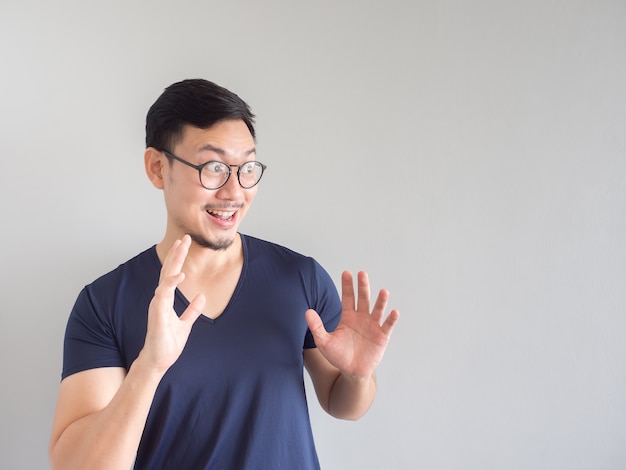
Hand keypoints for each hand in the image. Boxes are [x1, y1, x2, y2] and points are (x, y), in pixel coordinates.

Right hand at [140, 235, 205, 374]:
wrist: (158, 361)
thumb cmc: (168, 343)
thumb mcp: (185, 324)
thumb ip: (192, 310)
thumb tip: (201, 297)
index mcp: (166, 299)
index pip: (171, 274)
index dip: (177, 259)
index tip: (184, 244)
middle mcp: (160, 298)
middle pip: (168, 271)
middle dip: (176, 253)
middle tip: (184, 237)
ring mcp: (158, 304)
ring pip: (165, 277)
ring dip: (173, 262)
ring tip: (181, 247)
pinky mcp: (157, 313)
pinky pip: (163, 294)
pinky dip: (171, 283)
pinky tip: (180, 274)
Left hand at [305, 271, 398, 379]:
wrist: (352, 372)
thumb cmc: (338, 356)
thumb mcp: (324, 342)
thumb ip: (316, 326)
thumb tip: (307, 311)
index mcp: (348, 317)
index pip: (347, 297)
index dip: (347, 286)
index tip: (346, 272)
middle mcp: (362, 318)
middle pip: (363, 299)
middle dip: (363, 287)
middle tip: (362, 274)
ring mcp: (373, 326)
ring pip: (377, 310)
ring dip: (381, 301)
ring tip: (383, 292)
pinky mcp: (382, 336)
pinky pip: (387, 325)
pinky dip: (391, 319)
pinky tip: (394, 312)